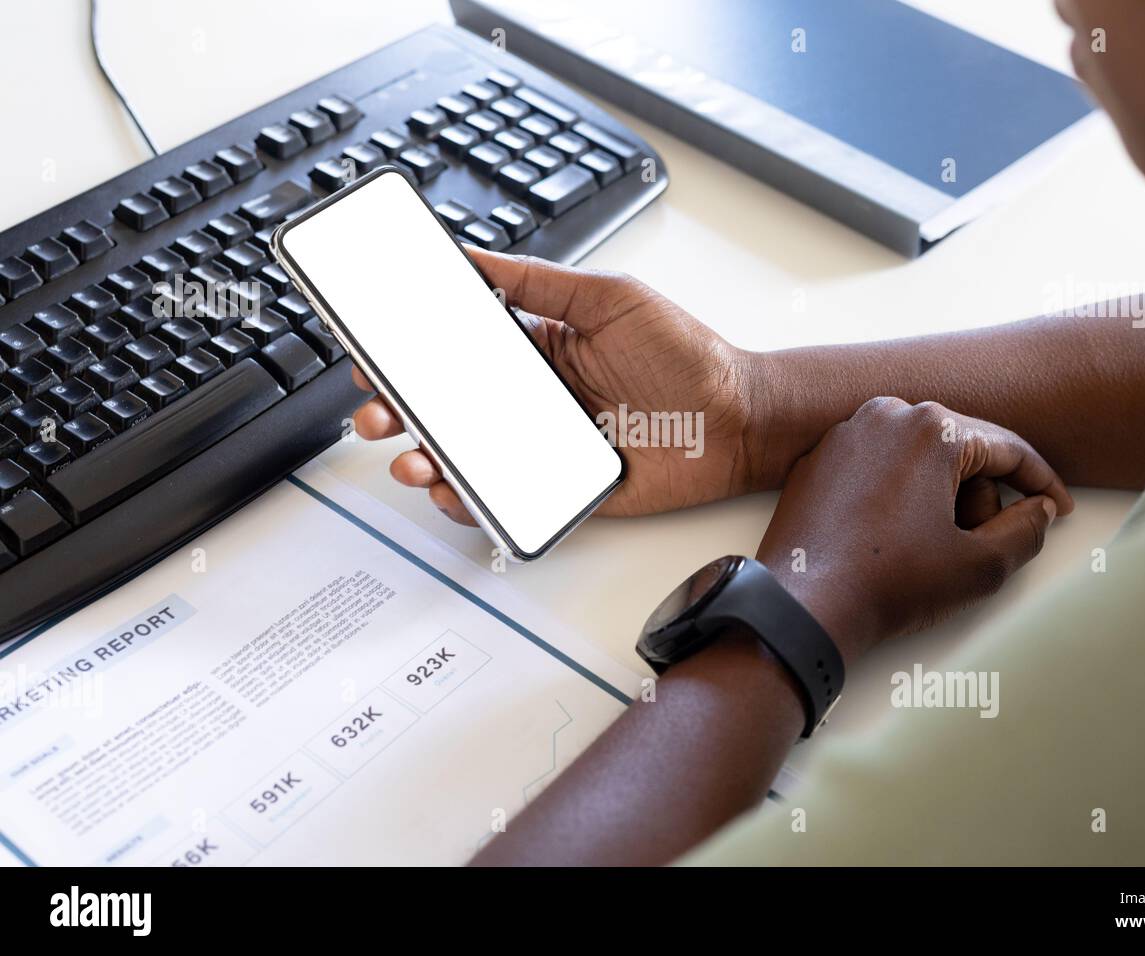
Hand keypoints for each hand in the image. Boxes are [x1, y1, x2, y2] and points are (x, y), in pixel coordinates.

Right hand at [351, 250, 758, 523]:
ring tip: (409, 456)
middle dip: (403, 412)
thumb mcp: (611, 298)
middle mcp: (536, 399)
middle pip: (452, 409)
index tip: (376, 352)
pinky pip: (507, 500)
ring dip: (427, 458)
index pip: (460, 352)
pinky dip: (472, 501)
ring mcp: (546, 447)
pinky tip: (452, 490)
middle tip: (376, 412)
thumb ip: (542, 281)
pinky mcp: (565, 490)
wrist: (740, 418)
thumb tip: (477, 256)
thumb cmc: (687, 353)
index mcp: (540, 349)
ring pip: (470, 457)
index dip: (414, 356)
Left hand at [756, 398, 1074, 661]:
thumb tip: (1039, 509)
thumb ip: (1026, 531)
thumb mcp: (980, 565)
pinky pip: (876, 470)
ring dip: (938, 498)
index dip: (1042, 483)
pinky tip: (890, 540)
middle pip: (961, 452)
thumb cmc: (889, 584)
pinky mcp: (816, 461)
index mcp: (931, 427)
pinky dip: (895, 498)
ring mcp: (844, 434)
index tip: (1059, 509)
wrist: (802, 604)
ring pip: (917, 459)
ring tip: (926, 548)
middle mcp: (885, 415)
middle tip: (975, 547)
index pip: (1007, 448)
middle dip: (979, 498)